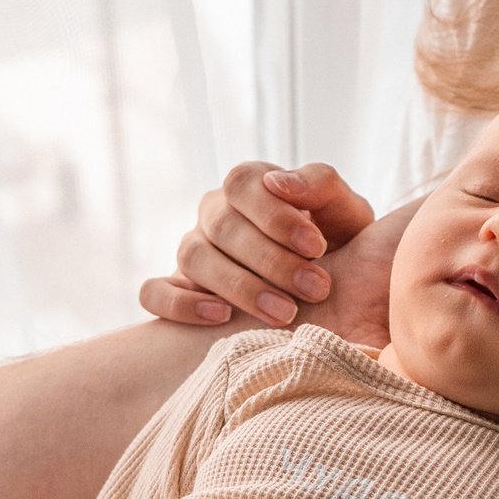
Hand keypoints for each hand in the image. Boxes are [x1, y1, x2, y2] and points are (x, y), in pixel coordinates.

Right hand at [140, 161, 410, 346]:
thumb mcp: (344, 210)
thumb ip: (322, 185)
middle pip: (221, 226)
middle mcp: (213, 213)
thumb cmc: (337, 241)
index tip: (316, 247)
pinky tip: (220, 317)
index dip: (274, 214)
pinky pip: (154, 292)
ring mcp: (192, 249)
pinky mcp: (176, 288)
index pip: (242, 184)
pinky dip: (180, 304)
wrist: (332, 284)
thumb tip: (279, 182)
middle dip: (270, 260)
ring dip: (238, 286)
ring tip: (283, 313)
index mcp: (248, 185)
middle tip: (315, 289)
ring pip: (192, 257)